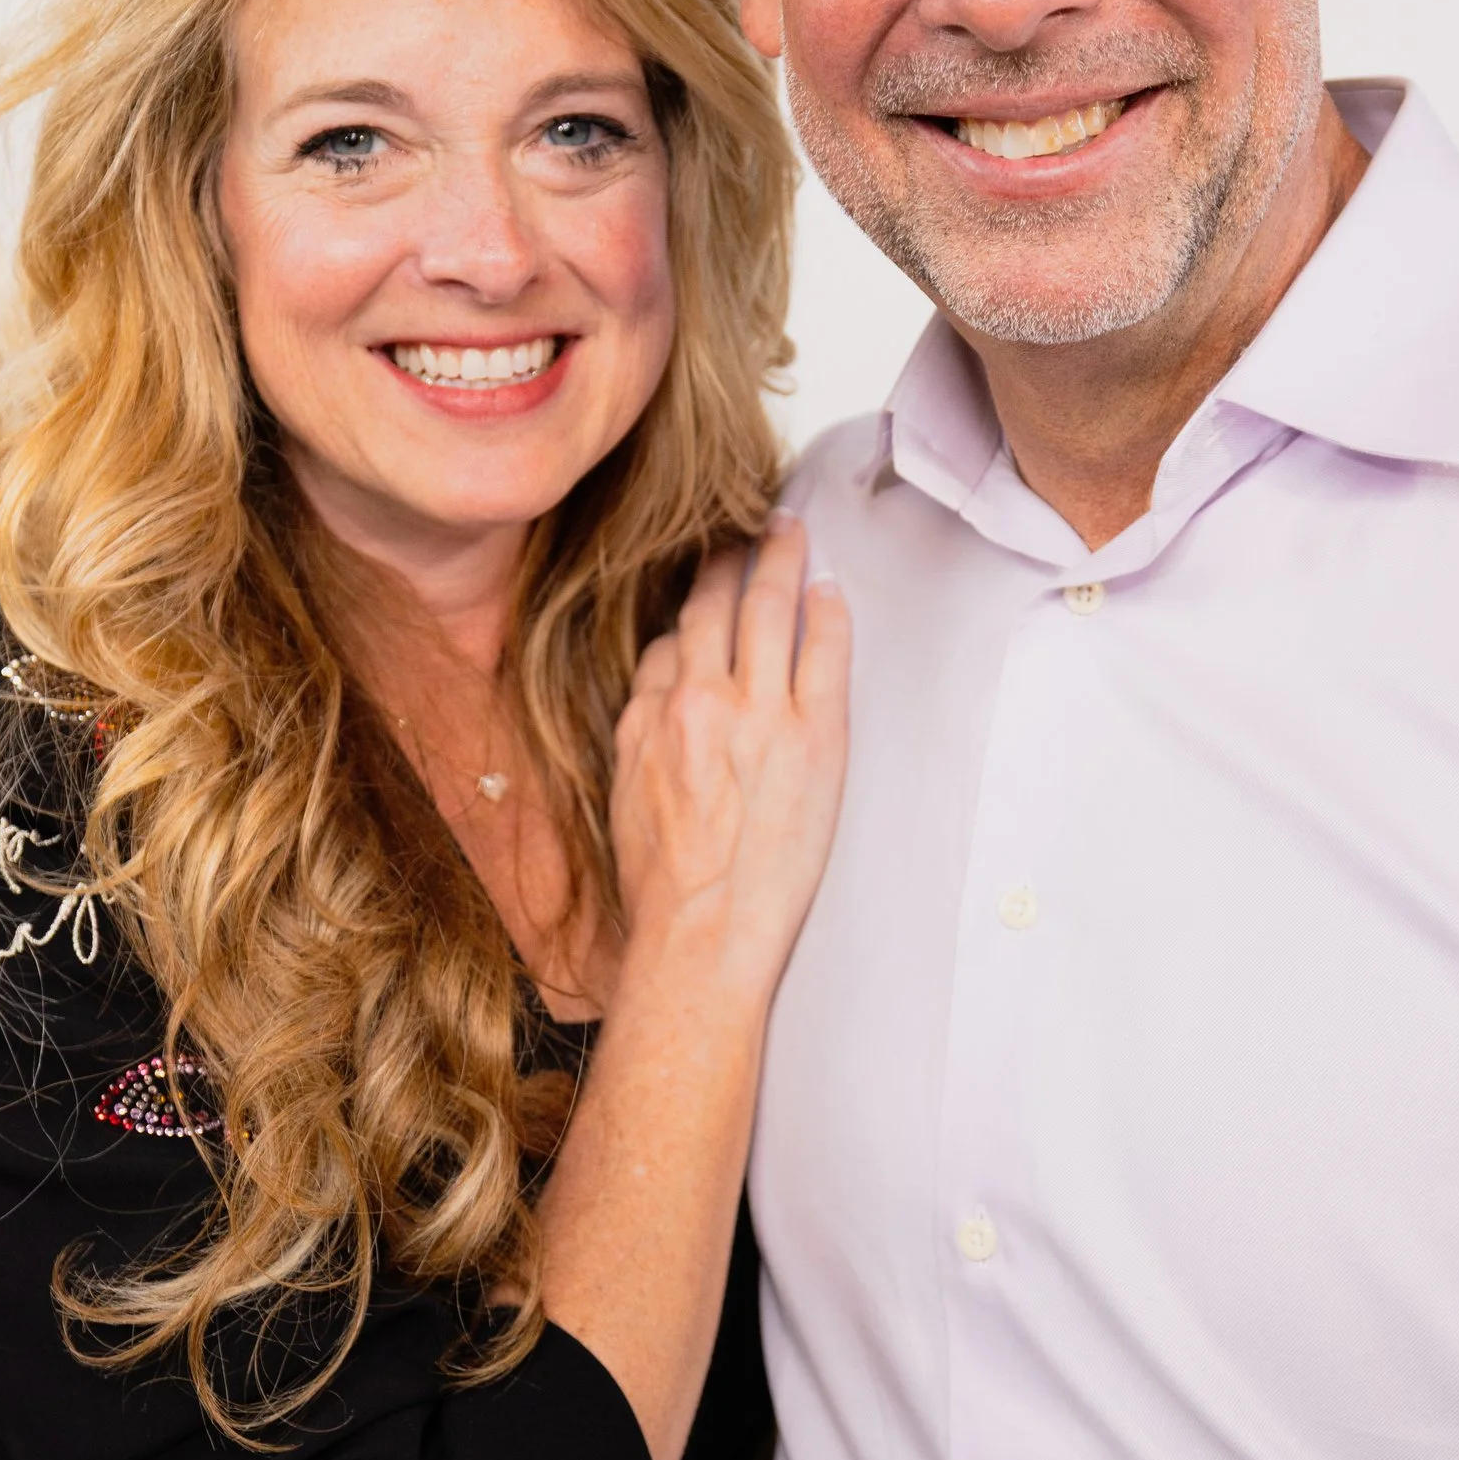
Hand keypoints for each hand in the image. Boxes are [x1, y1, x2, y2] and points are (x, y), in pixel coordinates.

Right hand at [610, 519, 849, 1005]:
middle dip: (734, 555)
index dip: (695, 601)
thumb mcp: (627, 794)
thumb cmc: (663, 884)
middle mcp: (700, 700)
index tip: (709, 576)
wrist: (700, 935)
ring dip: (782, 561)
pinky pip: (823, 652)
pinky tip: (830, 593)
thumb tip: (663, 689)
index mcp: (652, 716)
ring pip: (768, 610)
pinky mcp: (814, 737)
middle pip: (716, 604)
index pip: (672, 636)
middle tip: (751, 524)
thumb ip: (644, 731)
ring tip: (793, 532)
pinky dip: (825, 613)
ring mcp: (760, 714)